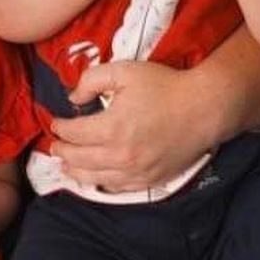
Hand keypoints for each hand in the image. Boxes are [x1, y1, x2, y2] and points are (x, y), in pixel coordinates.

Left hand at [51, 60, 213, 191]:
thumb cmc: (164, 86)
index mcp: (111, 128)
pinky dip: (101, 184)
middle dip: (62, 152)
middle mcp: (121, 155)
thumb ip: (90, 80)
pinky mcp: (151, 180)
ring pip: (95, 179)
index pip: (73, 133)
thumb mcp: (122, 71)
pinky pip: (119, 188)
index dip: (60, 128)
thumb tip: (73, 97)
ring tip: (66, 166)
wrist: (204, 108)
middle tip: (54, 146)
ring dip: (76, 172)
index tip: (56, 124)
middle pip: (79, 159)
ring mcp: (137, 171)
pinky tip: (95, 179)